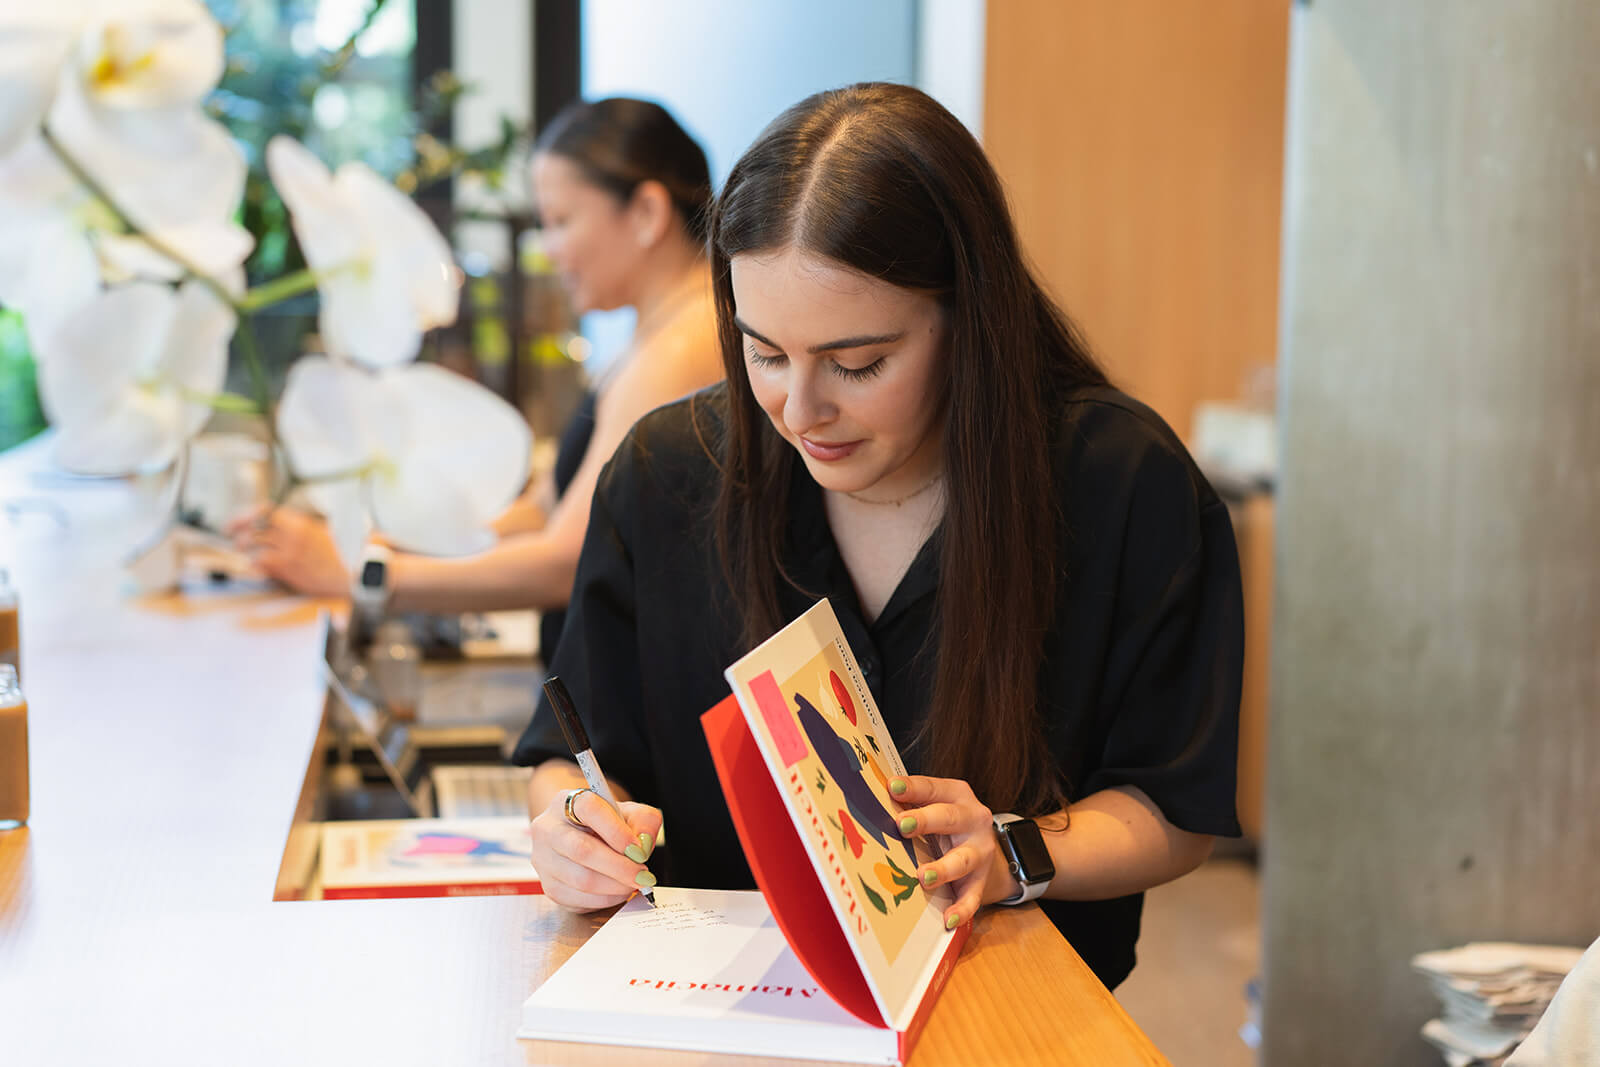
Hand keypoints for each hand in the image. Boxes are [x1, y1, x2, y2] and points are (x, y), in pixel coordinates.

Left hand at [228, 507, 349, 597]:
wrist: (351, 575)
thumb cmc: (338, 557)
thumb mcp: (319, 533)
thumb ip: (298, 528)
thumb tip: (276, 526)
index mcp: (301, 522)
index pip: (266, 510)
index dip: (247, 514)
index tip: (237, 521)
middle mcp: (293, 533)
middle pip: (255, 524)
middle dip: (238, 528)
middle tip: (232, 535)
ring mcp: (290, 550)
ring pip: (254, 541)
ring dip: (244, 546)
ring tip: (244, 551)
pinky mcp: (289, 567)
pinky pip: (261, 560)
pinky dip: (254, 562)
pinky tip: (256, 565)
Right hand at [529, 787, 662, 910]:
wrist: (583, 838)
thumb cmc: (606, 824)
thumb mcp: (629, 813)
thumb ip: (643, 822)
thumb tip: (642, 847)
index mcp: (566, 802)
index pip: (589, 809)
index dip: (616, 830)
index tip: (638, 849)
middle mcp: (548, 829)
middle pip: (582, 850)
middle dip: (619, 867)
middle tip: (643, 875)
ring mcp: (544, 859)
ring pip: (581, 879)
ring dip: (615, 886)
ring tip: (633, 883)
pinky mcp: (549, 886)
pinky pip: (578, 899)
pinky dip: (605, 899)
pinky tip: (618, 891)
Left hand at [890, 774, 1012, 929]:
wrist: (982, 844)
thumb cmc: (945, 821)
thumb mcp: (933, 804)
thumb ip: (908, 803)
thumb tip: (865, 798)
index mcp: (957, 795)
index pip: (933, 788)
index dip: (913, 787)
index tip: (892, 787)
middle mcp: (973, 820)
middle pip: (950, 818)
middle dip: (926, 821)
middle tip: (902, 825)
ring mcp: (980, 851)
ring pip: (962, 859)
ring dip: (943, 869)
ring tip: (922, 877)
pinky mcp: (981, 879)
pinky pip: (973, 896)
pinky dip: (962, 908)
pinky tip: (948, 918)